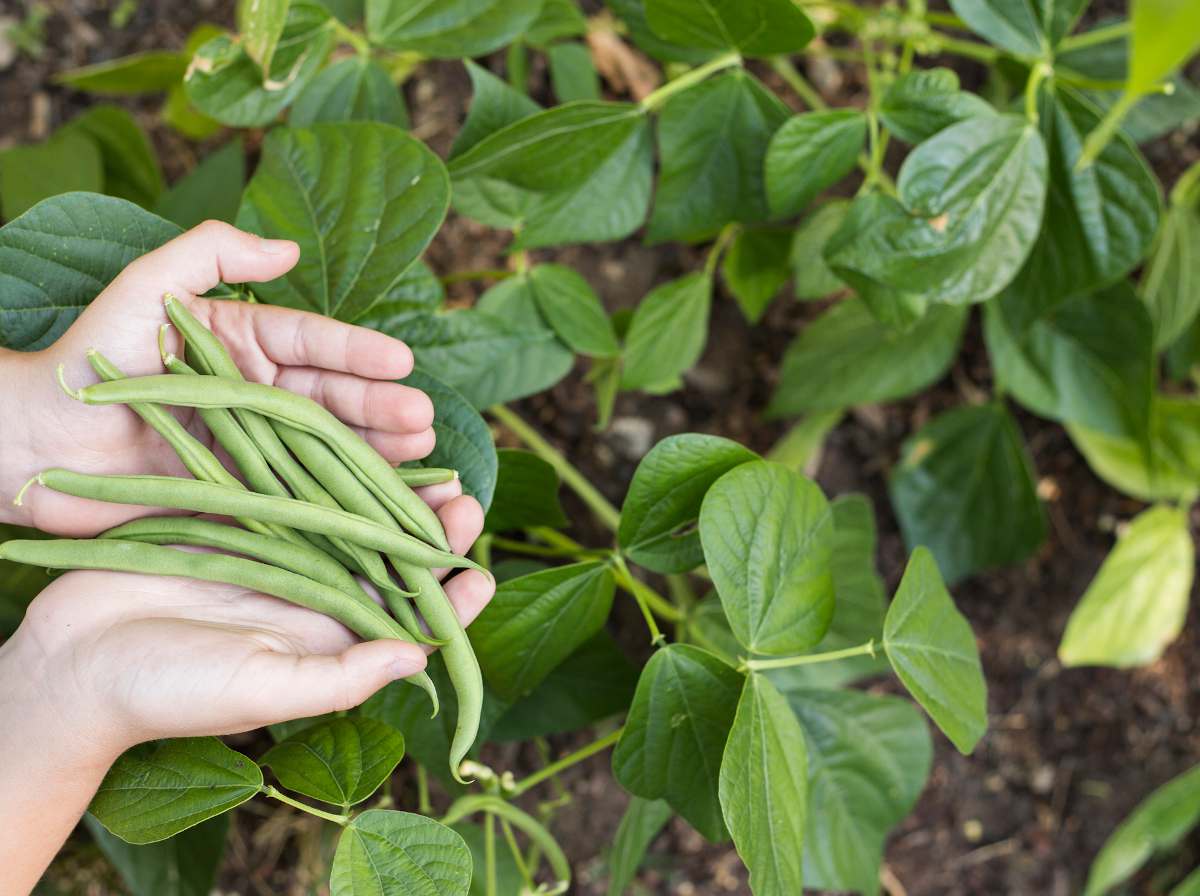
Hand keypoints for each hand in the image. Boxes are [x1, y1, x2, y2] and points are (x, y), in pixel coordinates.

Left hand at [0, 220, 440, 535]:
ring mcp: (252, 448)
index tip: (401, 361)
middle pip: (331, 400)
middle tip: (422, 419)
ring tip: (418, 454)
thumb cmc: (86, 357)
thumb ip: (210, 251)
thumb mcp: (146, 287)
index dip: (358, 352)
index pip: (313, 343)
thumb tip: (286, 249)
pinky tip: (379, 503)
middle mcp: (258, 396)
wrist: (31, 442)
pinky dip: (342, 501)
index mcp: (244, 345)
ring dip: (375, 453)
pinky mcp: (241, 495)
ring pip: (326, 449)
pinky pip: (298, 496)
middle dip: (381, 408)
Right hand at [0, 478, 489, 894]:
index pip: (406, 621)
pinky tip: (354, 441)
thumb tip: (420, 657)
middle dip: (428, 532)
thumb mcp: (259, 689)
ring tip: (429, 463)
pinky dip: (324, 465)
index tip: (481, 576)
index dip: (449, 603)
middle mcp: (312, 594)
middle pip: (386, 558)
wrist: (70, 661)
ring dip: (388, 491)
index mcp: (327, 638)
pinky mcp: (238, 517)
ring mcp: (277, 552)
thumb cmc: (166, 693)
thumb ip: (340, 677)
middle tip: (464, 502)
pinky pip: (292, 484)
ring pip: (349, 515)